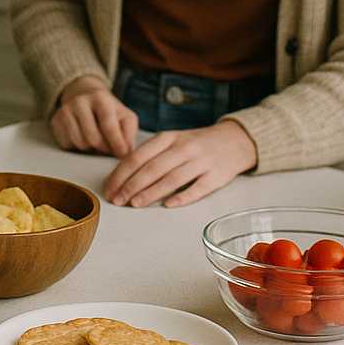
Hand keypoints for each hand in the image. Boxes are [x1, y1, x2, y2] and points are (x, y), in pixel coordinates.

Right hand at [50, 76, 137, 156]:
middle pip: (93, 138)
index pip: (108, 125)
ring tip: (96, 141)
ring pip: (79, 143)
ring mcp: (65, 111)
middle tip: (109, 148)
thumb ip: (129, 133)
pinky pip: (67, 144)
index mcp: (100, 98)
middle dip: (103, 148)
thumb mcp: (125, 116)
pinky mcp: (55, 121)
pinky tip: (83, 137)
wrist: (84, 95)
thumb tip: (125, 152)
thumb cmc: (109, 110)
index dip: (117, 143)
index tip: (122, 154)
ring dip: (90, 148)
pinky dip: (76, 146)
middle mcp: (79, 101)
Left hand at [104, 120, 257, 207]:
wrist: (233, 141)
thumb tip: (121, 177)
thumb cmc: (194, 145)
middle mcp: (183, 148)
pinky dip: (183, 197)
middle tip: (117, 200)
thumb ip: (150, 155)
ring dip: (152, 192)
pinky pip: (198, 188)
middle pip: (153, 168)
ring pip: (172, 178)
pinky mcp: (217, 176)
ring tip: (135, 204)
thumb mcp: (171, 141)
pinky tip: (168, 206)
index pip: (139, 156)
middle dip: (132, 185)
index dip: (122, 174)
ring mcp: (201, 161)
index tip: (109, 188)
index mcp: (168, 138)